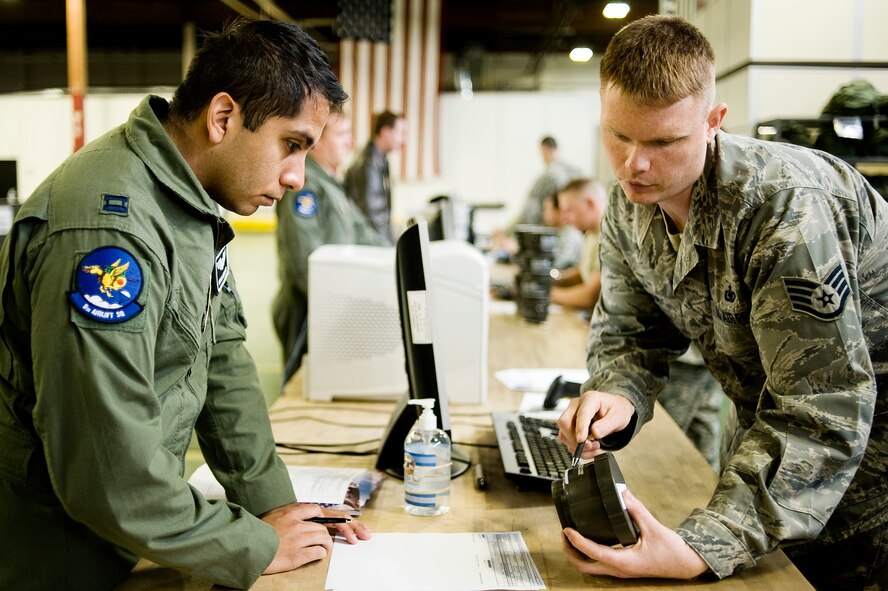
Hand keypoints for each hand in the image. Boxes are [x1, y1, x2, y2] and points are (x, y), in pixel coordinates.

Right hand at [260, 503, 369, 574]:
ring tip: (325, 547)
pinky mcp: (298, 554)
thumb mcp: (275, 516)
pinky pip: (318, 552)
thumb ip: (291, 514)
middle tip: (348, 536)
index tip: (339, 521)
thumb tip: (305, 516)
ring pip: (324, 538)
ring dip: (327, 544)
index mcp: (291, 512)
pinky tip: (318, 554)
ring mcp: (298, 538)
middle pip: (323, 525)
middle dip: (335, 532)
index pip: (317, 510)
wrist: (247, 547)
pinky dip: (321, 553)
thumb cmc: (259, 533)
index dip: (329, 517)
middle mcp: (297, 523)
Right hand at [557, 390, 634, 458]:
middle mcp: (577, 405)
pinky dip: (577, 449)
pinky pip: (567, 439)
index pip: (581, 413)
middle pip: (564, 422)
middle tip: (590, 446)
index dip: (580, 428)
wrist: (615, 410)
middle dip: (575, 439)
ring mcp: (571, 415)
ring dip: (576, 446)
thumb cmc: (616, 410)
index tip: (582, 440)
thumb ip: (607, 424)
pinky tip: (590, 449)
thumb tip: (595, 433)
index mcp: (590, 399)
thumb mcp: (619, 416)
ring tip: (594, 447)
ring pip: (563, 433)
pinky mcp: (570, 426)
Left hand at [562, 489, 707, 579]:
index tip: (567, 529)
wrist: (685, 564)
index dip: (577, 541)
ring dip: (578, 554)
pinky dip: (589, 553)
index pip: (593, 553)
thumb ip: (636, 509)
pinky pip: (600, 563)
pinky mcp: (623, 567)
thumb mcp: (653, 527)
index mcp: (624, 562)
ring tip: (572, 536)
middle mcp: (619, 569)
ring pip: (590, 567)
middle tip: (565, 533)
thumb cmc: (671, 551)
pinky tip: (590, 539)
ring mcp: (620, 570)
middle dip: (570, 551)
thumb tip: (622, 493)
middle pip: (584, 566)